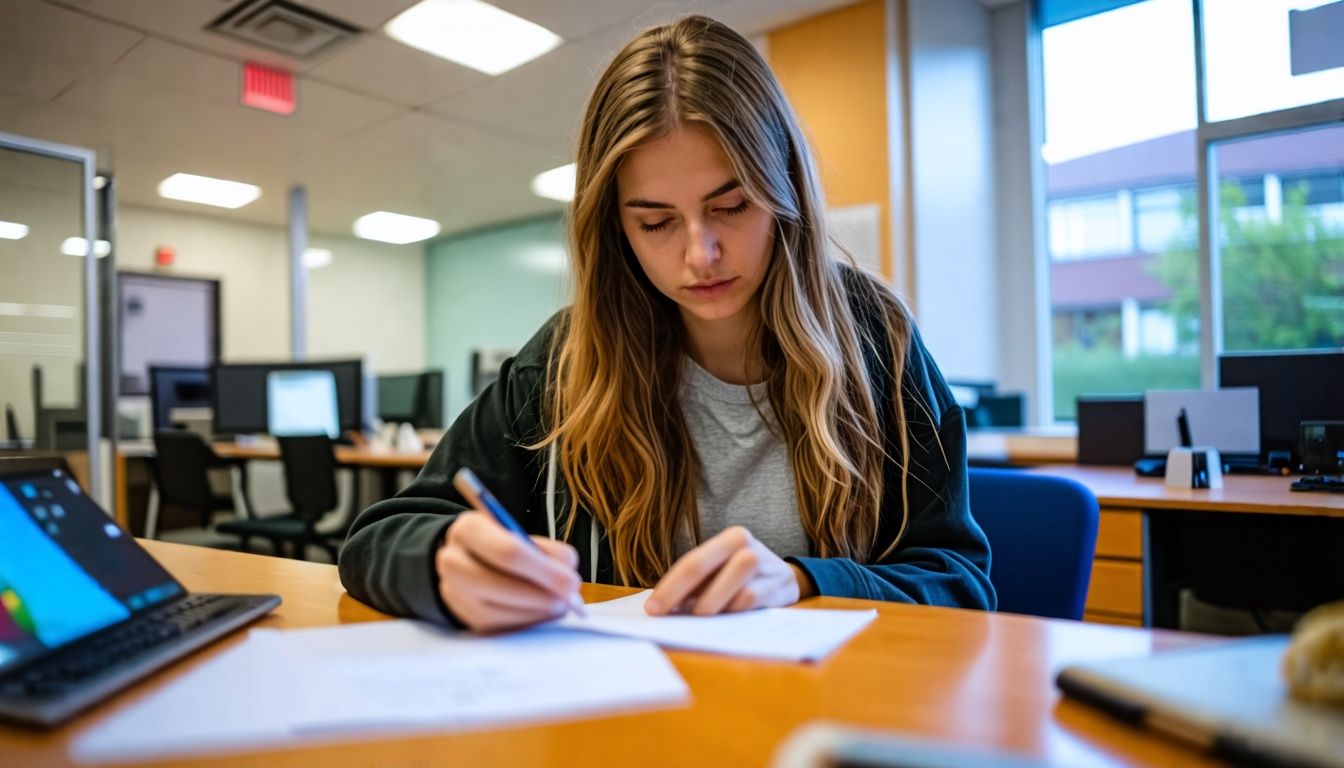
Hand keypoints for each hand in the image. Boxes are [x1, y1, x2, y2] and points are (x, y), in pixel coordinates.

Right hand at [435, 510, 581, 631]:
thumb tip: (569, 577)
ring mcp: (455, 594)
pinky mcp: (466, 618)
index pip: (507, 552)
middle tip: (570, 599)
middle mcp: (453, 561)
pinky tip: (543, 612)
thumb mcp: (520, 533)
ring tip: (560, 605)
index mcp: (468, 530)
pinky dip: (529, 622)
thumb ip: (547, 550)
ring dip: (538, 611)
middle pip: (501, 584)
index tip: (572, 582)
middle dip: (542, 594)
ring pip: (502, 611)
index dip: (544, 571)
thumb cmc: (502, 543)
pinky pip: (502, 626)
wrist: (467, 559)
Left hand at [645, 526, 812, 615]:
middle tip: (662, 615)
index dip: (669, 586)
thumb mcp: (723, 570)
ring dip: (708, 605)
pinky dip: (731, 612)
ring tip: (697, 617)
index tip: (652, 609)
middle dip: (676, 593)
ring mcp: (764, 566)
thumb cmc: (743, 575)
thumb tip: (665, 606)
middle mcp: (746, 546)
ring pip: (727, 586)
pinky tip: (721, 620)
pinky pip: (748, 601)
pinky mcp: (777, 589)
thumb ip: (698, 583)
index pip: (692, 562)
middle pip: (700, 566)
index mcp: (730, 537)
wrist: (787, 578)